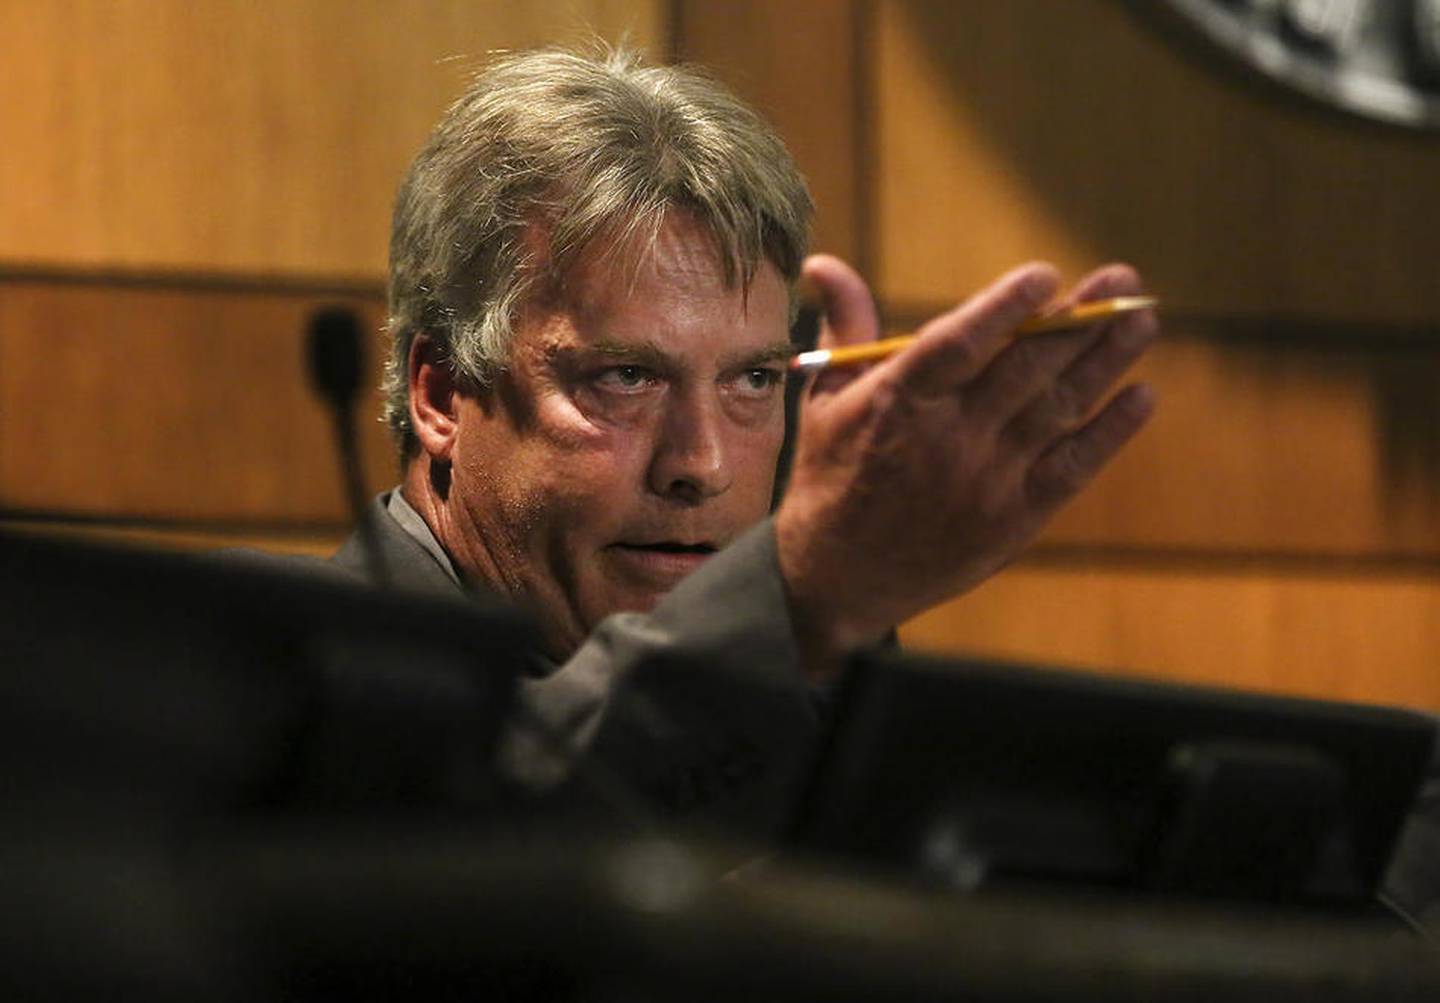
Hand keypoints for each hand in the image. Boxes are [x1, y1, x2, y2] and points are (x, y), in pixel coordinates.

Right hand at [775, 257, 1157, 673]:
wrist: (837, 577)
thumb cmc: (832, 475)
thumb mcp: (825, 398)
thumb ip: (847, 327)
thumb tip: (826, 264)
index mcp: (897, 401)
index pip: (959, 343)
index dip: (1005, 307)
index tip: (1045, 275)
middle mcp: (946, 439)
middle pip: (1025, 368)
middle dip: (1077, 320)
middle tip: (1120, 281)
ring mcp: (985, 481)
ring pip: (1057, 409)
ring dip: (1105, 362)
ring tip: (1141, 320)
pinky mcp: (1012, 519)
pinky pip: (1072, 467)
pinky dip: (1110, 432)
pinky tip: (1141, 395)